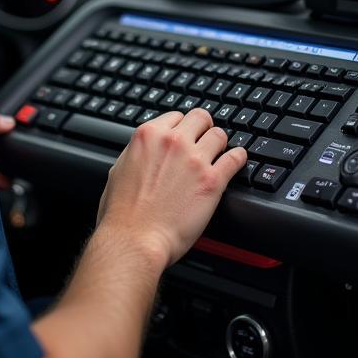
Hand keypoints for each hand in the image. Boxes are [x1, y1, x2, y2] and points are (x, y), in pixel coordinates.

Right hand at [96, 108, 246, 268]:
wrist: (135, 241)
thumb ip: (137, 153)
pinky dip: (239, 158)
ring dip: (220, 144)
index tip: (186, 136)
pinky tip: (237, 161)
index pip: (176, 116)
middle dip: (203, 128)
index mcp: (148, 135)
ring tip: (220, 153)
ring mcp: (194, 159)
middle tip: (205, 140)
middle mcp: (173, 141)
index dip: (182, 127)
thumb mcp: (119, 170)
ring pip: (220, 134)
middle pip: (201, 118)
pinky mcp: (212, 180)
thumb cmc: (122, 214)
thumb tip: (145, 151)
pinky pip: (236, 157)